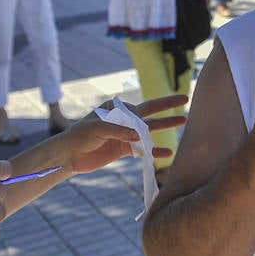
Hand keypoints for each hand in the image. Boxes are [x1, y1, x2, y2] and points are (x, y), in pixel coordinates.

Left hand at [59, 95, 189, 173]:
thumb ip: (118, 130)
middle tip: (185, 98)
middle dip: (167, 106)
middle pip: (150, 111)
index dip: (141, 120)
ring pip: (150, 130)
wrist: (69, 156)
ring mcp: (126, 134)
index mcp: (116, 108)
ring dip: (166, 126)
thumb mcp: (97, 129)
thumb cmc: (79, 136)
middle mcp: (124, 119)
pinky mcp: (125, 149)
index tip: (135, 133)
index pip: (136, 110)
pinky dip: (155, 151)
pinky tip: (168, 153)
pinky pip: (143, 149)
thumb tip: (139, 134)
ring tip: (184, 121)